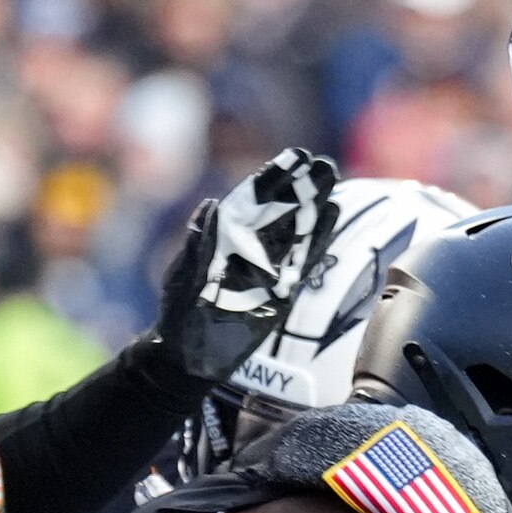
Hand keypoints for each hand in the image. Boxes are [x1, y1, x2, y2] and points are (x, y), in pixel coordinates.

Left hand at [152, 148, 343, 383]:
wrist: (189, 356)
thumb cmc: (178, 313)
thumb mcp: (183, 275)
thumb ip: (198, 243)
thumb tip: (211, 205)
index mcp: (225, 237)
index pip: (254, 200)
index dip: (274, 178)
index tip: (295, 157)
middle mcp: (249, 247)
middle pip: (281, 211)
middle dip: (302, 187)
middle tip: (324, 165)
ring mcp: (268, 268)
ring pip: (297, 231)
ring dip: (315, 208)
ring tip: (333, 183)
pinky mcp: (282, 291)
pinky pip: (304, 261)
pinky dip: (318, 240)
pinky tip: (332, 217)